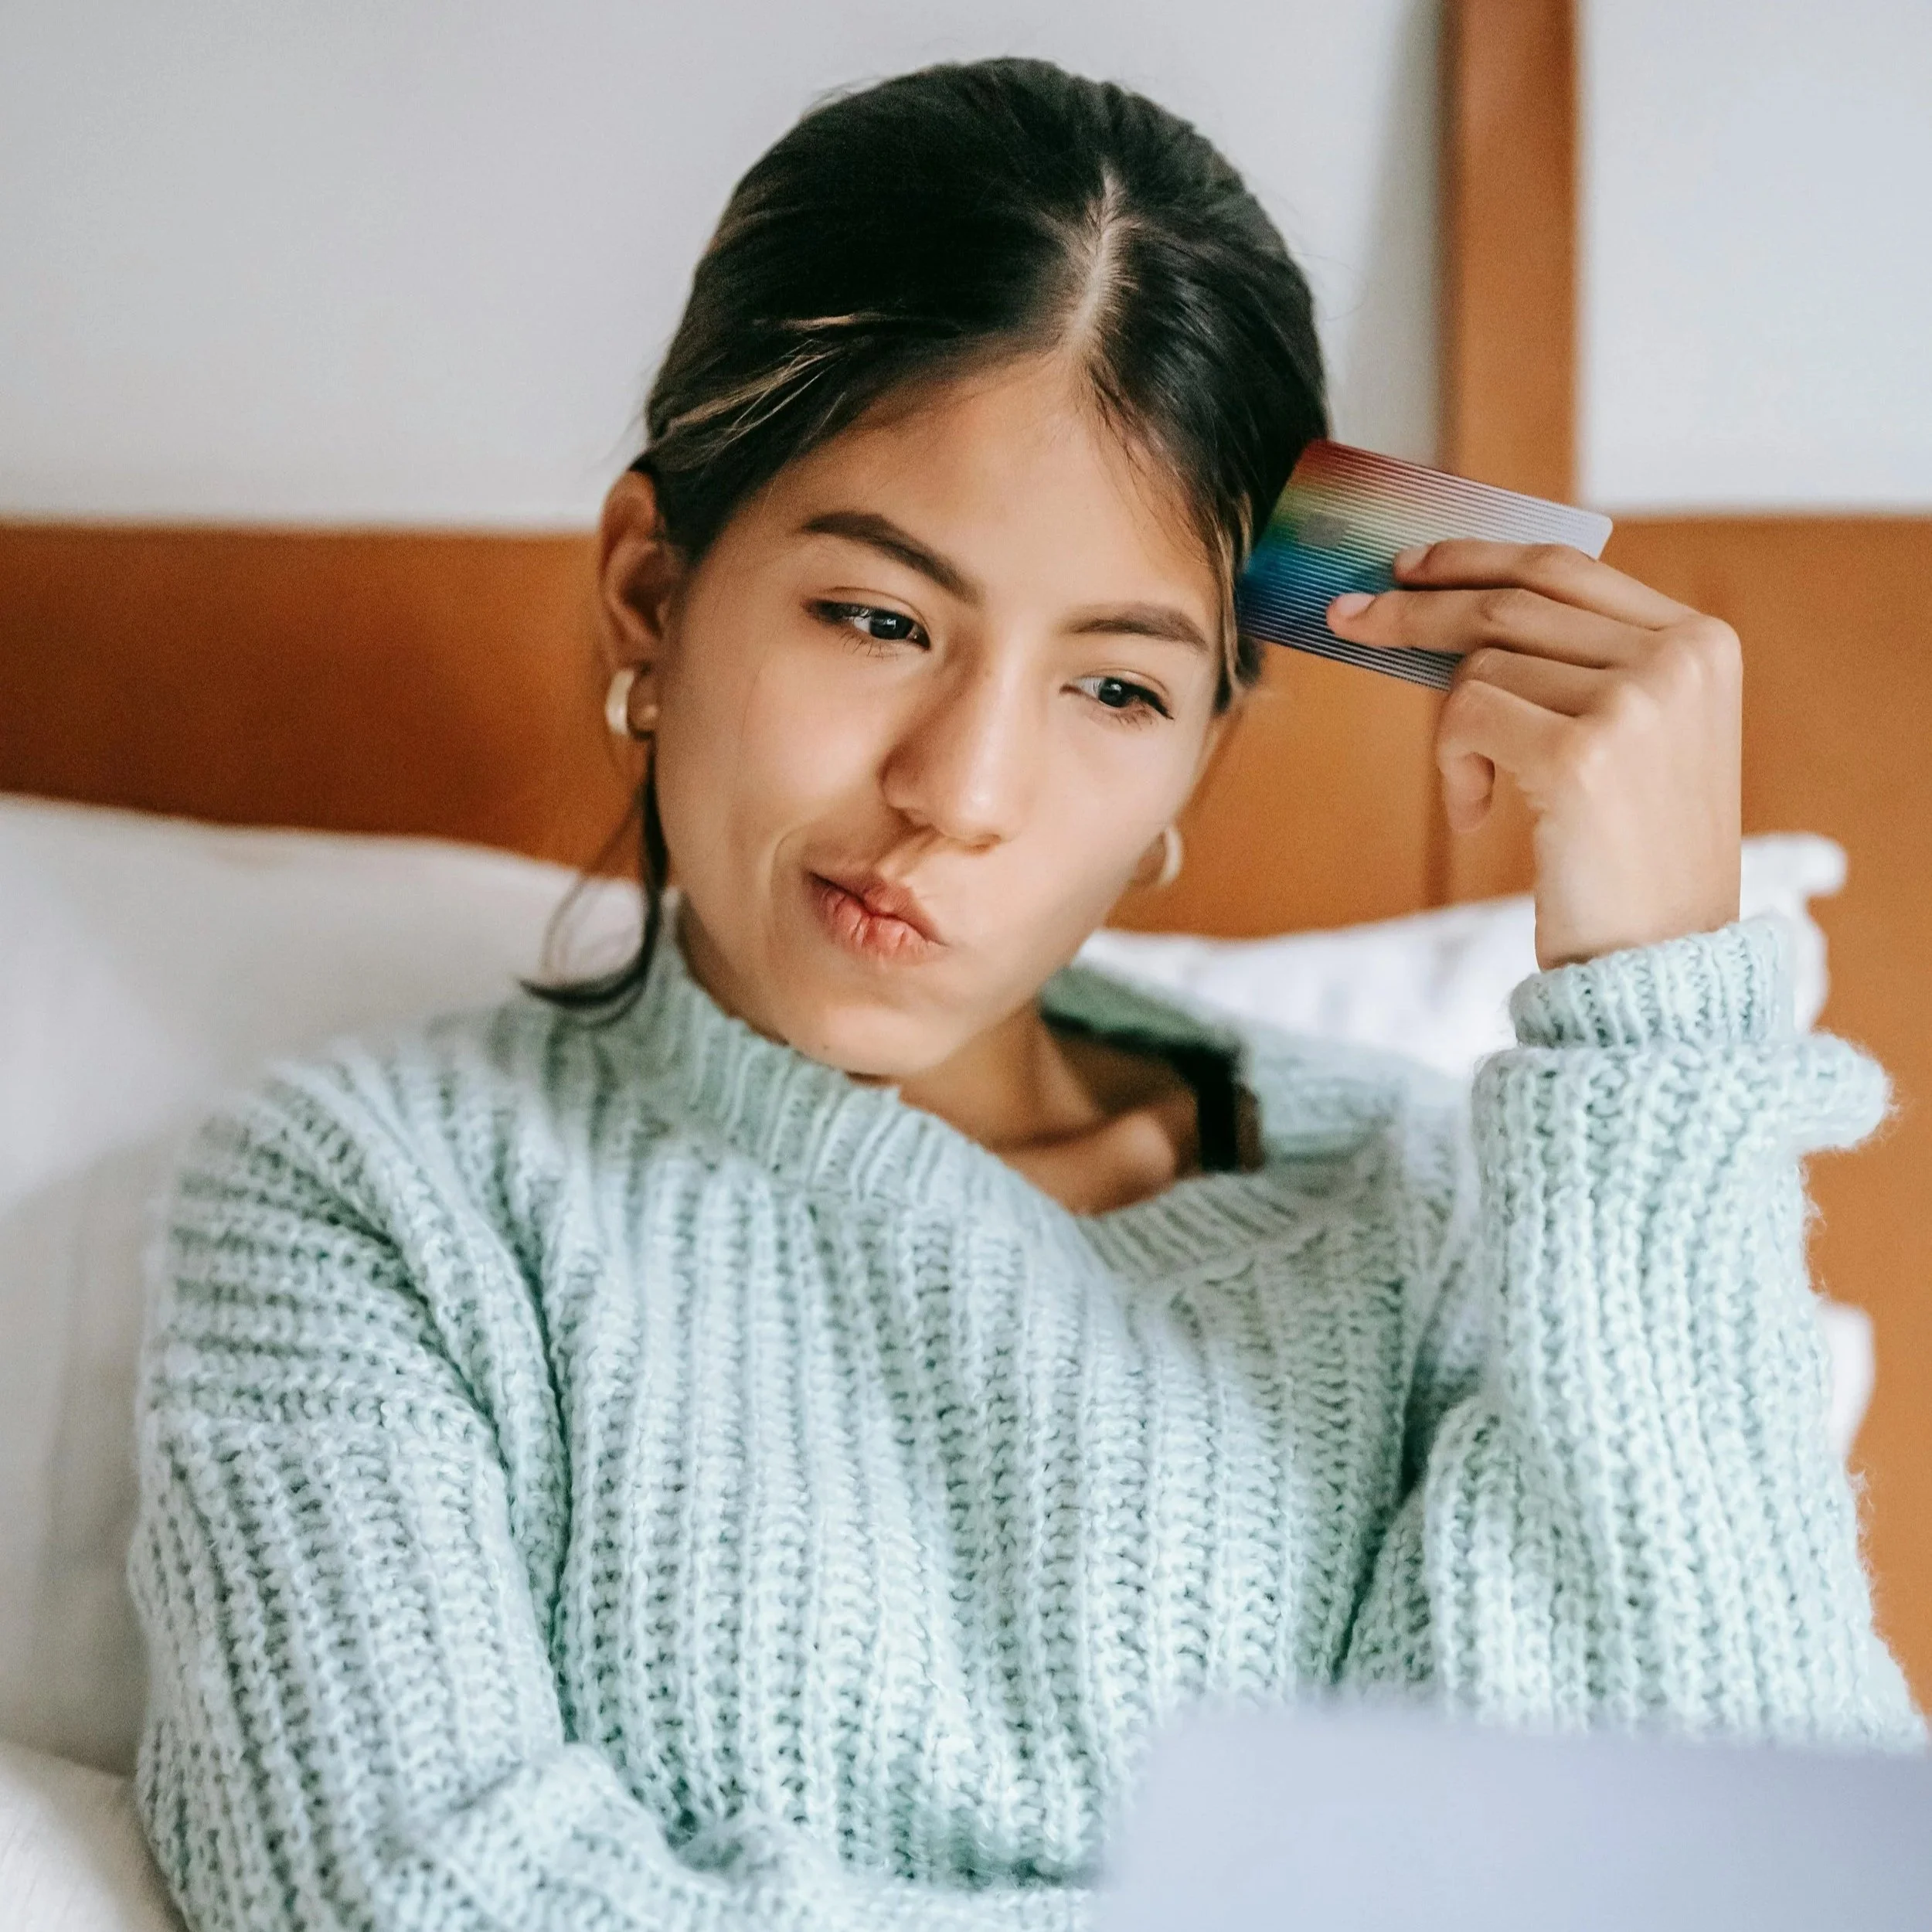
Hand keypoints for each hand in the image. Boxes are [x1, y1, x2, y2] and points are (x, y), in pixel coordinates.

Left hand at [1327, 540, 1741, 969]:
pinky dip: (1452, 765)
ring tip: (1477, 790)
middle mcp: (1678, 659)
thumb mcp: (1626, 738)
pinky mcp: (1582, 754)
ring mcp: (1636, 702)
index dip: (1476, 558)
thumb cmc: (1628, 857)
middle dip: (1415, 611)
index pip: (1566, 567)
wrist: (1658, 960)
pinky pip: (1466, 717)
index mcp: (1701, 642)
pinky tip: (1476, 813)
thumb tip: (1445, 611)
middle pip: (1510, 603)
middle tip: (1347, 619)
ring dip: (1453, 730)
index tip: (1408, 568)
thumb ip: (1571, 666)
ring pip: (1481, 666)